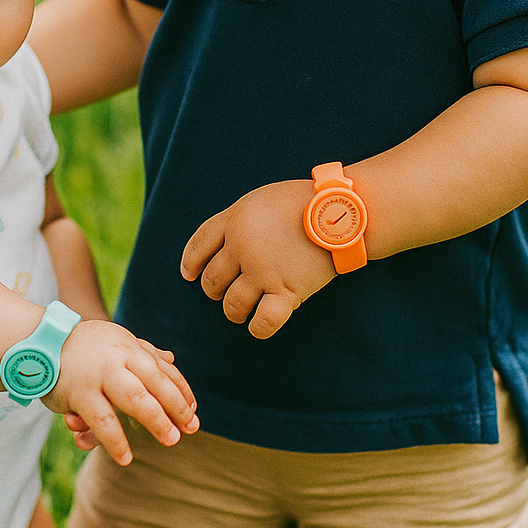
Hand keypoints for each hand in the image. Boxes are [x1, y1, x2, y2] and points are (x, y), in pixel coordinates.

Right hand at [44, 324, 197, 465]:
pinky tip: (126, 457)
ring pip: (133, 399)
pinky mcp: (79, 393)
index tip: (193, 410)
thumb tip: (172, 360)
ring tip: (171, 440)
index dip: (180, 390)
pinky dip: (114, 440)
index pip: (161, 370)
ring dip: (155, 421)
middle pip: (154, 383)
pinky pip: (102, 420)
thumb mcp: (115, 342)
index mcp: (128, 347)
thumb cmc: (83, 345)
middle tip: (192, 428)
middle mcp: (117, 359)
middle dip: (175, 406)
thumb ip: (143, 351)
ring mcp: (99, 376)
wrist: (38, 341)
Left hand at [180, 180, 335, 337]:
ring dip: (233, 311)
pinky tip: (257, 325)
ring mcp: (263, 272)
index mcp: (234, 220)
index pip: (199, 245)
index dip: (191, 262)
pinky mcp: (287, 291)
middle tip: (222, 292)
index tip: (189, 274)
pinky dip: (257, 327)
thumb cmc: (301, 201)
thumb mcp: (259, 199)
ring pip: (232, 304)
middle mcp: (243, 248)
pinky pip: (263, 321)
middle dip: (214, 290)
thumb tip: (224, 242)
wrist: (338, 210)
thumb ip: (237, 220)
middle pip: (212, 280)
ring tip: (239, 311)